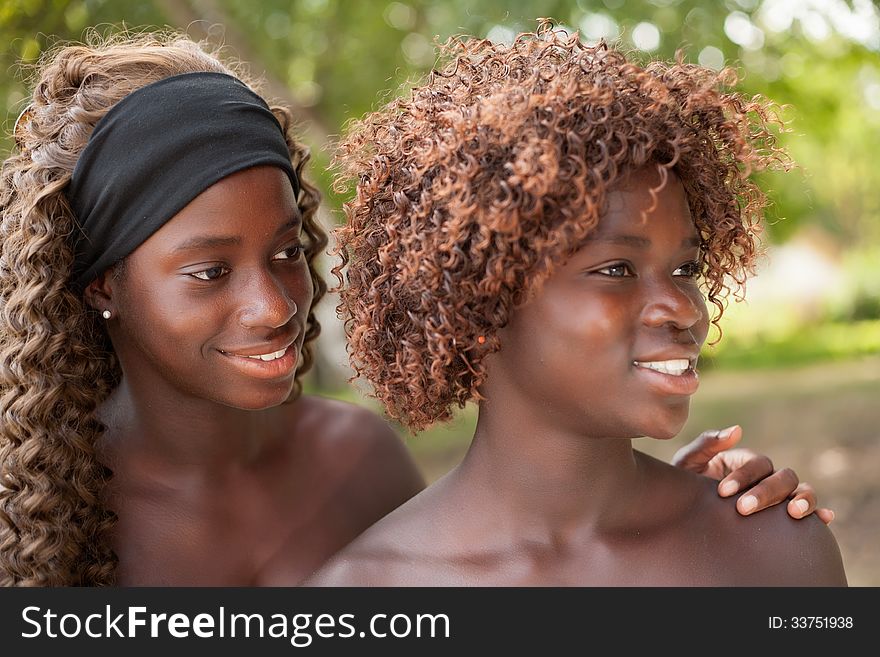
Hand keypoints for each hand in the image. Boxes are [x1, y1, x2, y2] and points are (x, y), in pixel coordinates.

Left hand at [672, 425, 834, 523]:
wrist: (685, 514)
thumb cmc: (687, 485)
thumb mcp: (689, 463)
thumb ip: (707, 444)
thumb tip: (737, 429)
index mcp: (745, 462)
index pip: (757, 463)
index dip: (743, 476)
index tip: (722, 492)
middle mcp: (766, 477)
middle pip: (783, 477)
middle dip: (765, 493)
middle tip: (743, 509)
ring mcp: (777, 497)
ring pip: (801, 491)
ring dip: (801, 499)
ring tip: (792, 514)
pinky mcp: (783, 518)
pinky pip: (809, 513)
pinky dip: (819, 513)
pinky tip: (825, 519)